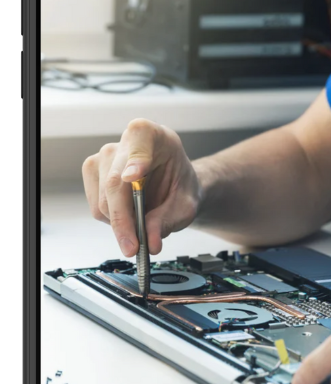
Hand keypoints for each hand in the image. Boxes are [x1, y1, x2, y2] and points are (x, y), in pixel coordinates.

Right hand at [82, 119, 200, 256]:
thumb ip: (169, 220)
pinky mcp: (92, 173)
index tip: (132, 177)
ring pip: (102, 201)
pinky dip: (112, 221)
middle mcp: (124, 142)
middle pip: (114, 184)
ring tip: (141, 226)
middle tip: (134, 247)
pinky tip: (129, 216)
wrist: (173, 184)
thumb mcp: (185, 204)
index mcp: (152, 136)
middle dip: (123, 220)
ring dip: (120, 223)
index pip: (139, 143)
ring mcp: (103, 157)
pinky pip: (96, 207)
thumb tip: (150, 241)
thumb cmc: (179, 185)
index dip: (134, 160)